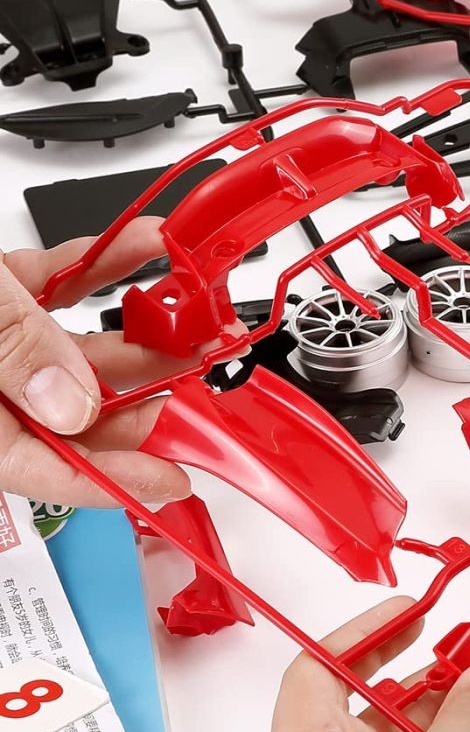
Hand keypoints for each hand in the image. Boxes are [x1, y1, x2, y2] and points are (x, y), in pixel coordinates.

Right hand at [0, 220, 192, 504]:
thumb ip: (6, 352)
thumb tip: (70, 405)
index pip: (29, 469)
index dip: (104, 482)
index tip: (166, 484)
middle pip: (59, 412)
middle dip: (132, 396)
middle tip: (190, 377)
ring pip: (61, 350)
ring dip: (128, 329)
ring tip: (187, 315)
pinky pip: (44, 289)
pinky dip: (94, 267)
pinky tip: (144, 247)